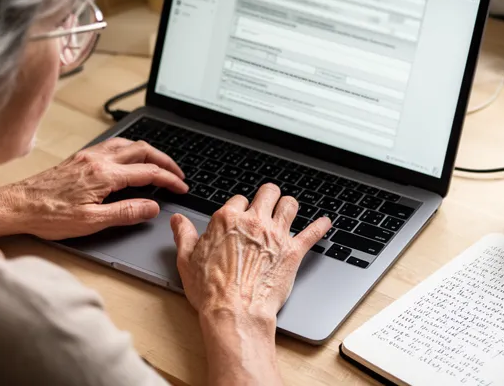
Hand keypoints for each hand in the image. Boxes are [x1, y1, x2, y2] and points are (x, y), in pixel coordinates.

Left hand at [0, 138, 187, 240]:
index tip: (181, 187)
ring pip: (128, 144)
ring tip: (159, 165)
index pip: (148, 173)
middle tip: (178, 174)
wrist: (16, 206)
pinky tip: (129, 160)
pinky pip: (113, 146)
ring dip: (148, 152)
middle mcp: (98, 160)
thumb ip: (126, 212)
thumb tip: (152, 207)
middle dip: (165, 161)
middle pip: (143, 151)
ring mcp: (88, 156)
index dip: (170, 180)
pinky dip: (130, 150)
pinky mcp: (79, 158)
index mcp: (104, 175)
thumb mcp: (92, 222)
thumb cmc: (48, 216)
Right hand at [170, 185, 330, 385]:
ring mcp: (275, 235)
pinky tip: (325, 222)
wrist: (235, 312)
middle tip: (267, 203)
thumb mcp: (187, 260)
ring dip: (289, 205)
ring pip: (289, 205)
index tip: (239, 217)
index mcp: (227, 220)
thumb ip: (184, 235)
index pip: (238, 200)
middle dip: (267, 196)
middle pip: (267, 193)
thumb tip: (178, 221)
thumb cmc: (211, 290)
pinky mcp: (292, 252)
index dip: (239, 208)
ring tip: (288, 208)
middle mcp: (253, 222)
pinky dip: (320, 226)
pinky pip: (311, 232)